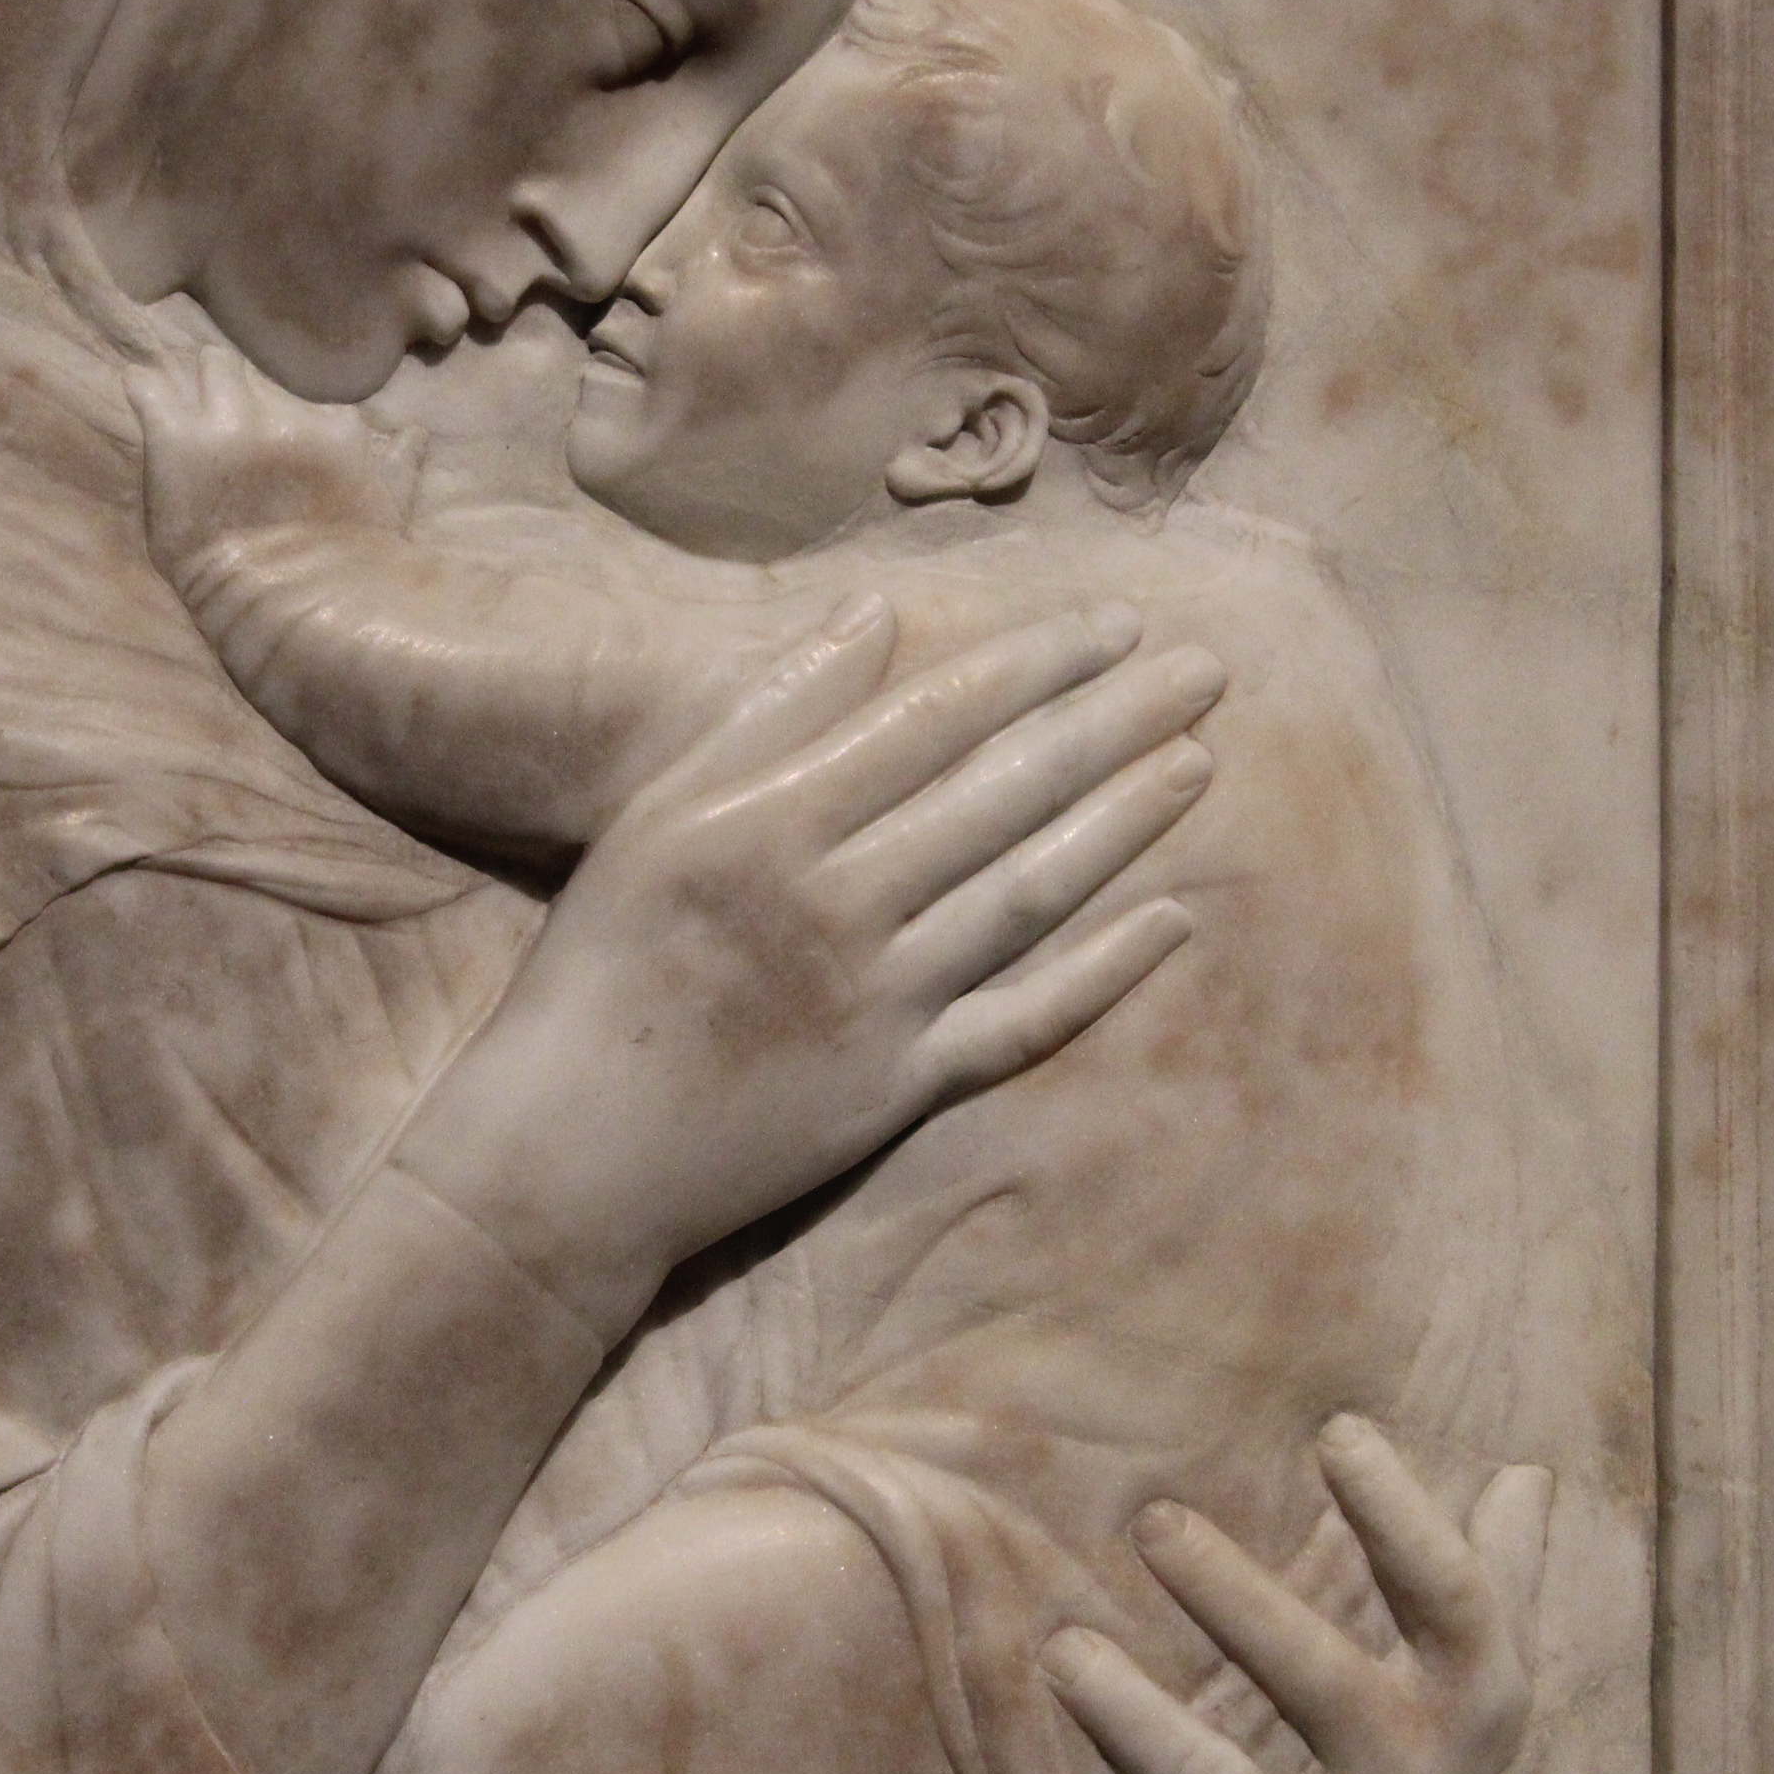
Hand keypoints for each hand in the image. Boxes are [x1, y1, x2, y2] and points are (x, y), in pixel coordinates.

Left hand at [126, 332, 420, 586]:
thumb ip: (400, 464)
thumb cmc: (351, 571)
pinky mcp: (178, 439)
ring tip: (179, 396)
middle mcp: (279, 413)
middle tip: (219, 404)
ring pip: (206, 366)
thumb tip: (416, 432)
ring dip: (193, 381)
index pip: (307, 396)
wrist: (296, 605)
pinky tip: (138, 389)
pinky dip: (143, 387)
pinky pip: (149, 388)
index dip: (287, 411)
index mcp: (330, 427)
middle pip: (250, 371)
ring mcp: (226, 424)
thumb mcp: (391, 509)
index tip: (277, 427)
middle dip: (235, 383)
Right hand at [392, 598, 1222, 1336]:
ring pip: (1030, 893)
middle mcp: (836, 904)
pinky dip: (1102, 972)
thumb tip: (877, 617)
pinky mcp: (899, 1088)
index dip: (1036, 666)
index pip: (935, 720)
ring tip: (1198, 760)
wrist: (566, 1157)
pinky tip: (1171, 918)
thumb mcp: (656, 817)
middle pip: (1003, 793)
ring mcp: (878, 1002)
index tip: (1114, 624)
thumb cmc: (597, 969)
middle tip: (1206, 669)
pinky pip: (1023, 1021)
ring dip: (1123, 822)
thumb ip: (769, 715)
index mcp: (770, 823)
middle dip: (1112, 723)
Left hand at [1010, 1420, 1554, 1773]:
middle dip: (1240, 1603)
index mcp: (1468, 1711)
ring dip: (1140, 1728)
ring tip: (1061, 1649)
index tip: (1337, 1429)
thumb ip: (1491, 1572)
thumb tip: (1527, 1471)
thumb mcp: (1465, 1672)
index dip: (1404, 1518)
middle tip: (1153, 1519)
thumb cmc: (1415, 1753)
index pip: (1454, 1601)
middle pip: (1326, 1688)